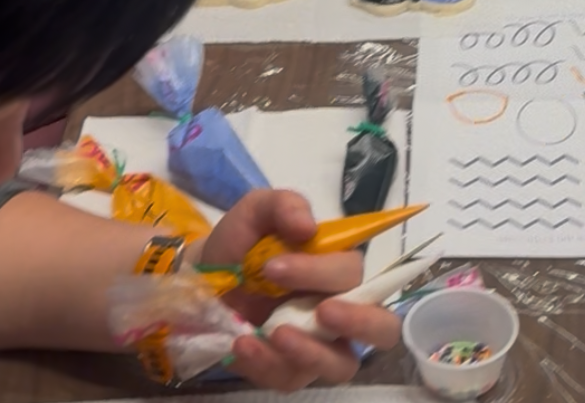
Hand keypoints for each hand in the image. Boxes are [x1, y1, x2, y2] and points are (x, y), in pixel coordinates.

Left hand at [195, 190, 400, 390]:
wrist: (202, 280)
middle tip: (324, 312)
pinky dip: (267, 365)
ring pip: (343, 365)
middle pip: (382, 327)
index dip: (323, 272)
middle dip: (361, 322)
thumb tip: (308, 227)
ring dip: (313, 352)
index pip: (354, 274)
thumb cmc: (242, 242)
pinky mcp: (289, 371)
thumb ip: (285, 205)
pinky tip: (242, 344)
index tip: (274, 268)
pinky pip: (292, 379)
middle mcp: (340, 308)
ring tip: (274, 334)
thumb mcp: (258, 211)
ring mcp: (318, 346)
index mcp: (338, 267)